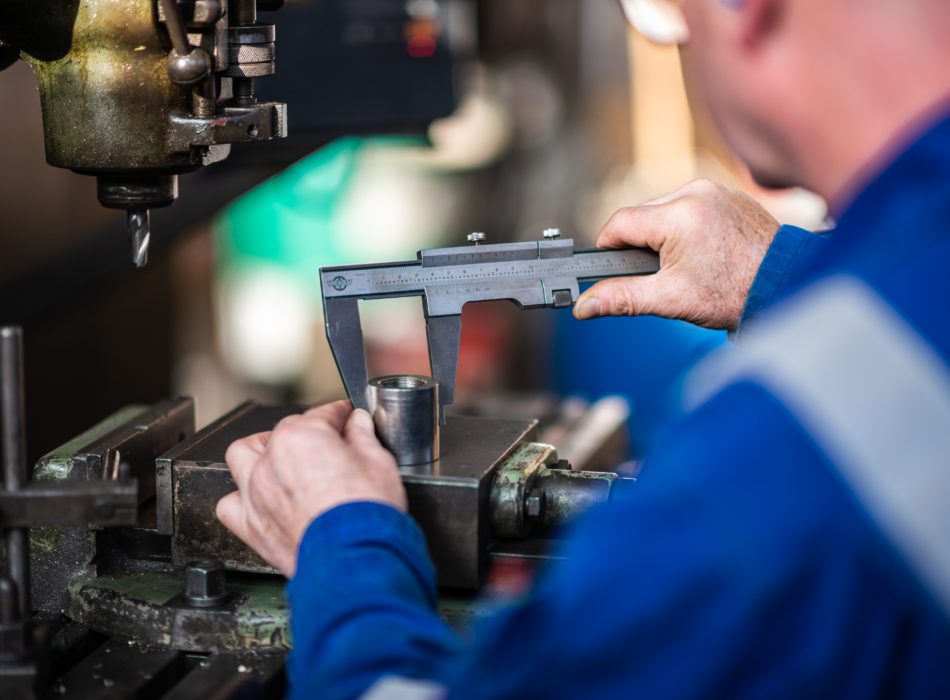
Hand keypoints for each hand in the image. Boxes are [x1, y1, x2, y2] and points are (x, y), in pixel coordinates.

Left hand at [215, 401, 406, 576]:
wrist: (354, 561)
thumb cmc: (365, 514)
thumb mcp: (378, 461)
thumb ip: (362, 435)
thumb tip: (358, 424)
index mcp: (301, 436)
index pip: (323, 414)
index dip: (340, 416)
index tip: (348, 420)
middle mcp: (271, 460)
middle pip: (285, 431)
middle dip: (308, 433)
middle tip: (329, 445)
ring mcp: (256, 492)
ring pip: (242, 456)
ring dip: (260, 453)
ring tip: (280, 459)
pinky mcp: (251, 525)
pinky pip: (229, 504)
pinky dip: (242, 498)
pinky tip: (260, 499)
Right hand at [573, 179, 779, 331]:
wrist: (786, 284)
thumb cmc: (734, 293)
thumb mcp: (670, 299)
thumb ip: (622, 298)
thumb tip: (584, 305)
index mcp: (678, 215)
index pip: (619, 223)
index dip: (609, 249)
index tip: (614, 271)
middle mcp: (695, 192)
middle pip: (641, 216)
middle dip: (640, 246)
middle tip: (660, 275)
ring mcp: (713, 189)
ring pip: (664, 211)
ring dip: (662, 236)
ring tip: (686, 265)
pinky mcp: (727, 193)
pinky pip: (690, 205)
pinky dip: (686, 227)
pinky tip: (703, 252)